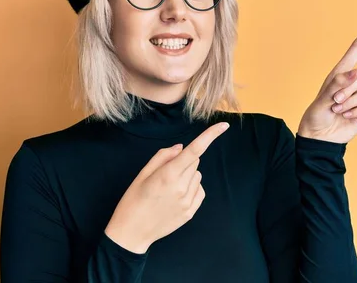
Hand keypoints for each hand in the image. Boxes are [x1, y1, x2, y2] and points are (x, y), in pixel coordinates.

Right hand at [105, 122, 229, 252]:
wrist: (132, 232)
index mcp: (168, 174)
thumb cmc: (133, 199)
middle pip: (194, 162)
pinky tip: (176, 196)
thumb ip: (163, 157)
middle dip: (183, 161)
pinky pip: (199, 190)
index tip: (224, 125)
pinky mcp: (190, 212)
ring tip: (168, 188)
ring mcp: (188, 201)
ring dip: (187, 175)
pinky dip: (191, 188)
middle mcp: (181, 187)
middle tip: (165, 174)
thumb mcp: (142, 174)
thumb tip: (181, 148)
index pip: (194, 150)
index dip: (210, 136)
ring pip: (197, 176)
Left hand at [297, 19, 356, 143]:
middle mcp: (353, 82)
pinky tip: (347, 117)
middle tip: (336, 100)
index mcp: (341, 73)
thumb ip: (338, 84)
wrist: (319, 137)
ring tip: (338, 110)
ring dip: (352, 102)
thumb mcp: (322, 98)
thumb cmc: (316, 115)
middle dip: (351, 87)